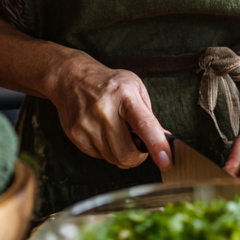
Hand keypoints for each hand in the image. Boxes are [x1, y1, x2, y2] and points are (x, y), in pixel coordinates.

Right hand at [48, 50, 170, 170]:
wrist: (73, 79)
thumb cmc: (109, 84)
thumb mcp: (135, 88)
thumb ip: (149, 116)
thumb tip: (164, 140)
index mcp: (124, 95)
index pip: (143, 125)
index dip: (157, 145)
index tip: (166, 161)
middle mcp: (104, 110)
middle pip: (127, 152)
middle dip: (138, 156)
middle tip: (139, 145)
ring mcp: (87, 124)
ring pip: (113, 158)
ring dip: (121, 153)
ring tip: (118, 133)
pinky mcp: (76, 135)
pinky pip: (99, 157)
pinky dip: (106, 151)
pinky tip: (103, 133)